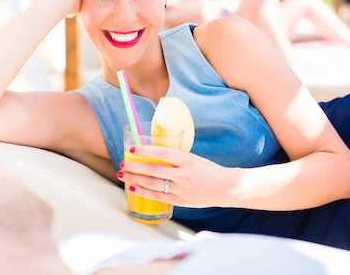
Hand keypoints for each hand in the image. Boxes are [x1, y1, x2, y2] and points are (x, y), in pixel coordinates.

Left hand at [117, 145, 236, 207]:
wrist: (227, 188)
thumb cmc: (209, 171)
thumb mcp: (193, 158)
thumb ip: (175, 158)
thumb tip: (153, 155)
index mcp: (187, 160)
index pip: (161, 153)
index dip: (145, 151)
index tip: (132, 149)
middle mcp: (183, 175)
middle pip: (153, 170)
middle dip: (134, 167)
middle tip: (122, 164)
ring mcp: (181, 189)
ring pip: (152, 184)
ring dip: (135, 179)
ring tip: (123, 175)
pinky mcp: (181, 201)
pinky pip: (158, 197)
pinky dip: (144, 192)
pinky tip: (134, 188)